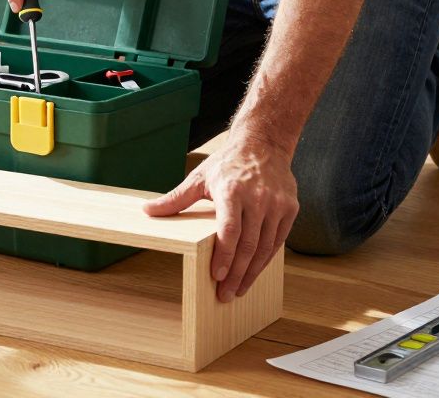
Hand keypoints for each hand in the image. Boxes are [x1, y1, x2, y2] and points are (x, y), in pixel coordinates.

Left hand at [143, 133, 298, 301]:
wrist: (264, 144)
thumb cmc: (228, 163)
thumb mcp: (199, 177)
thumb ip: (176, 198)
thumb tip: (148, 211)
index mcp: (232, 191)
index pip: (229, 231)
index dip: (224, 256)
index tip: (217, 276)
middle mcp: (257, 198)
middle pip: (248, 244)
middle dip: (237, 273)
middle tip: (226, 294)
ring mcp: (276, 204)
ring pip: (265, 247)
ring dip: (252, 272)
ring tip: (239, 290)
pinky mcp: (290, 208)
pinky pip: (278, 241)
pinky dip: (266, 259)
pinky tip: (254, 271)